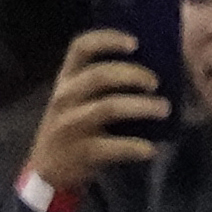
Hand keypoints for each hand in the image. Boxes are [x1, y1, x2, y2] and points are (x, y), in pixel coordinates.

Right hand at [30, 27, 170, 194]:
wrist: (48, 171)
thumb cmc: (75, 126)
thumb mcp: (78, 98)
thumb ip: (104, 81)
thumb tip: (154, 64)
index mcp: (66, 79)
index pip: (81, 48)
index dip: (108, 40)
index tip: (135, 44)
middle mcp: (64, 98)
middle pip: (99, 75)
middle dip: (134, 75)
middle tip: (156, 83)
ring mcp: (70, 126)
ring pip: (108, 107)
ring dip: (142, 106)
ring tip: (163, 110)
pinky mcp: (79, 152)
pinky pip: (112, 146)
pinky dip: (135, 147)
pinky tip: (150, 149)